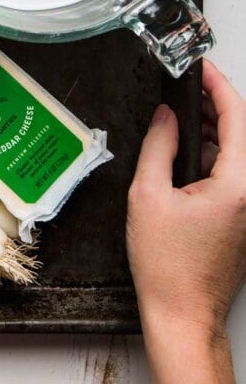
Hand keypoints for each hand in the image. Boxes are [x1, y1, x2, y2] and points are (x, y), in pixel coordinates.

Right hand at [127, 60, 245, 340]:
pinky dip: (216, 154)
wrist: (182, 316)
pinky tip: (188, 153)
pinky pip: (236, 173)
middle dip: (216, 103)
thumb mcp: (147, 195)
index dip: (218, 86)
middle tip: (188, 85)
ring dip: (216, 130)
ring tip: (183, 116)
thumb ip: (158, 146)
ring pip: (240, 152)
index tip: (201, 68)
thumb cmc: (167, 267)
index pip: (238, 118)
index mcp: (237, 185)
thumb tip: (165, 116)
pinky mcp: (244, 218)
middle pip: (243, 132)